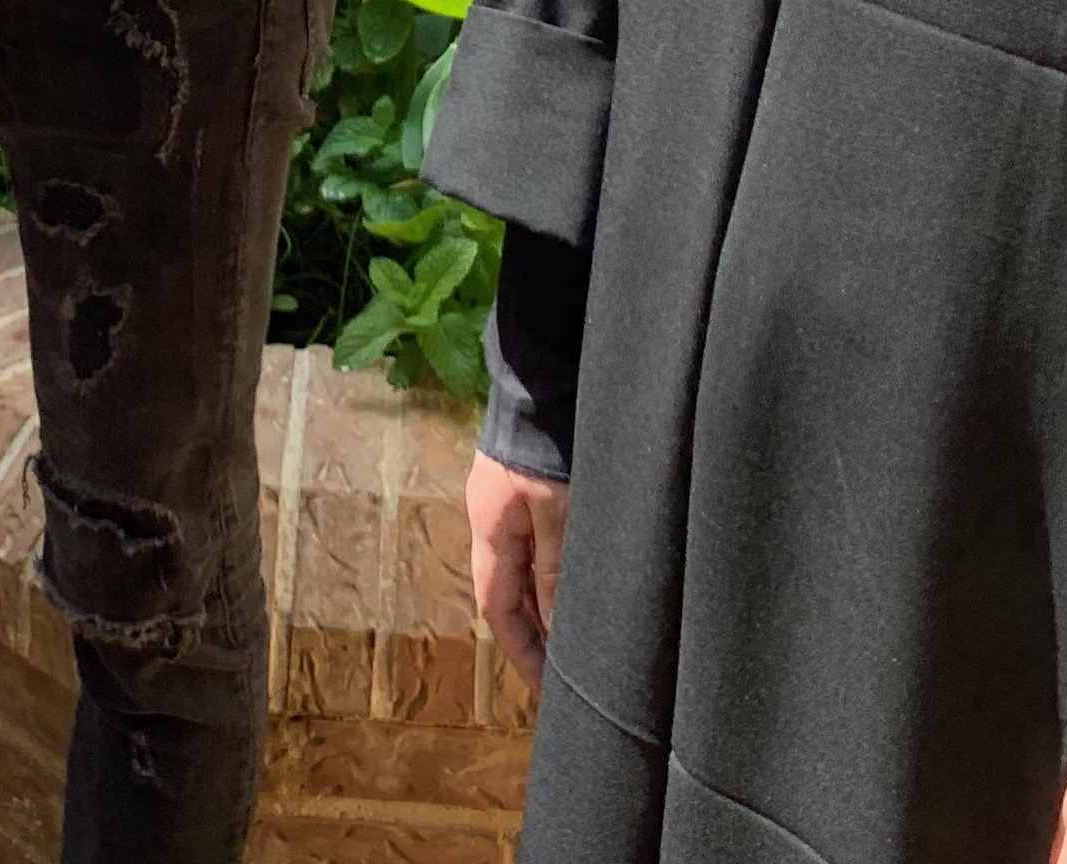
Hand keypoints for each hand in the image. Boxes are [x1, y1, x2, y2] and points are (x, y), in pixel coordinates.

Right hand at [467, 453, 565, 686]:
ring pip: (523, 568)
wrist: (542, 376)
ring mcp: (506, 500)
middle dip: (534, 634)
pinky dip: (551, 572)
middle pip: (507, 592)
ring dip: (545, 604)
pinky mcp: (525, 483)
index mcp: (489, 531)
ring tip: (577, 635)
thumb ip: (553, 570)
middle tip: (567, 671)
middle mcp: (490, 519)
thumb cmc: (548, 445)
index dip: (522, 652)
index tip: (549, 689)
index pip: (498, 609)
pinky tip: (574, 581)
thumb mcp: (558, 514)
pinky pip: (534, 544)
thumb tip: (551, 627)